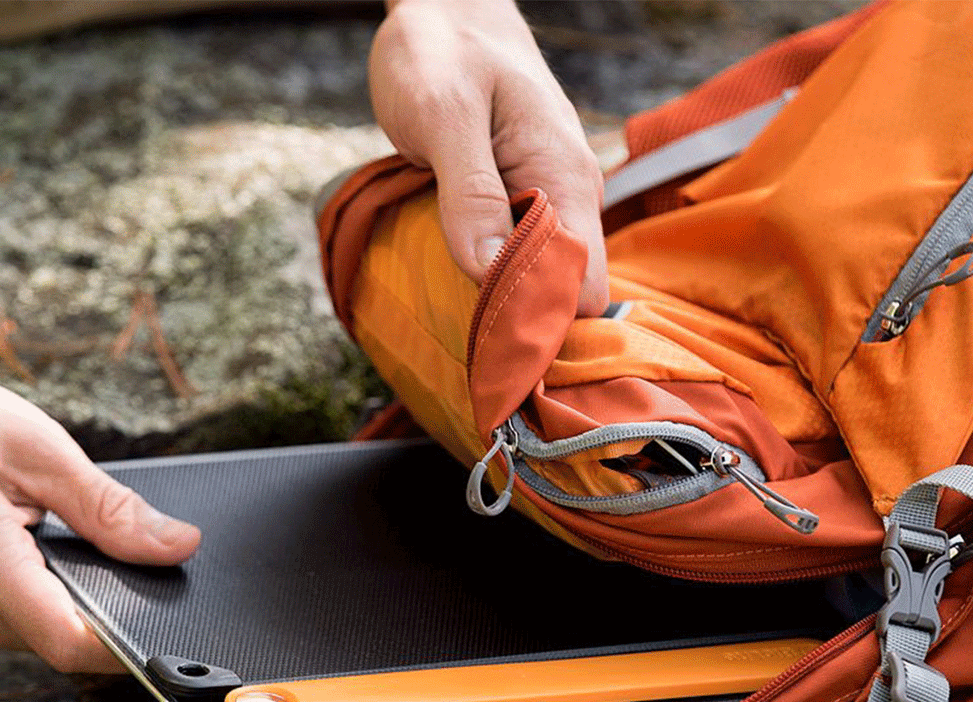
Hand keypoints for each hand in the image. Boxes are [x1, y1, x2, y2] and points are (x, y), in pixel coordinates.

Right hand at [0, 376, 199, 671]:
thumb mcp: (35, 450)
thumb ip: (110, 509)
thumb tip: (177, 545)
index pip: (70, 643)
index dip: (129, 647)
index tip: (171, 637)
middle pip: (58, 637)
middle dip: (98, 604)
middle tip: (107, 550)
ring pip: (31, 631)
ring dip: (59, 596)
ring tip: (46, 534)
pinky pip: (4, 619)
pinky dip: (30, 592)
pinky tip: (26, 550)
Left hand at [370, 0, 608, 315]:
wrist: (447, 8)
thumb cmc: (442, 51)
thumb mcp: (445, 114)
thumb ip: (469, 193)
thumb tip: (488, 271)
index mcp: (565, 177)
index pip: (581, 285)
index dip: (541, 320)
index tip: (495, 344)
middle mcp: (572, 196)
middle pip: (570, 294)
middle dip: (526, 323)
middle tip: (476, 346)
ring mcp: (552, 201)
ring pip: (548, 281)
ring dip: (510, 305)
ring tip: (468, 322)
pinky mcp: (526, 203)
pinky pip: (526, 261)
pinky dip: (499, 281)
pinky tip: (468, 287)